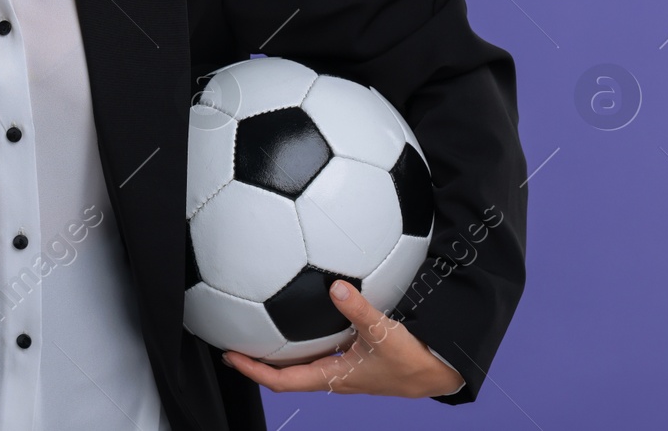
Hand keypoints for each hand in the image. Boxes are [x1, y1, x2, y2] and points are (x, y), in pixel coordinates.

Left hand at [220, 279, 465, 397]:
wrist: (437, 372)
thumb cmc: (412, 361)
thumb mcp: (384, 333)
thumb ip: (359, 309)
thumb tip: (336, 287)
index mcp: (332, 376)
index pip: (282, 380)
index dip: (254, 370)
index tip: (230, 355)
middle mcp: (331, 375)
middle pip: (284, 373)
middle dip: (258, 361)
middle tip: (234, 342)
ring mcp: (341, 368)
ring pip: (300, 363)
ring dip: (278, 351)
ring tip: (257, 329)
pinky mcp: (352, 358)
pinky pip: (317, 350)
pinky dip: (301, 339)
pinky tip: (300, 317)